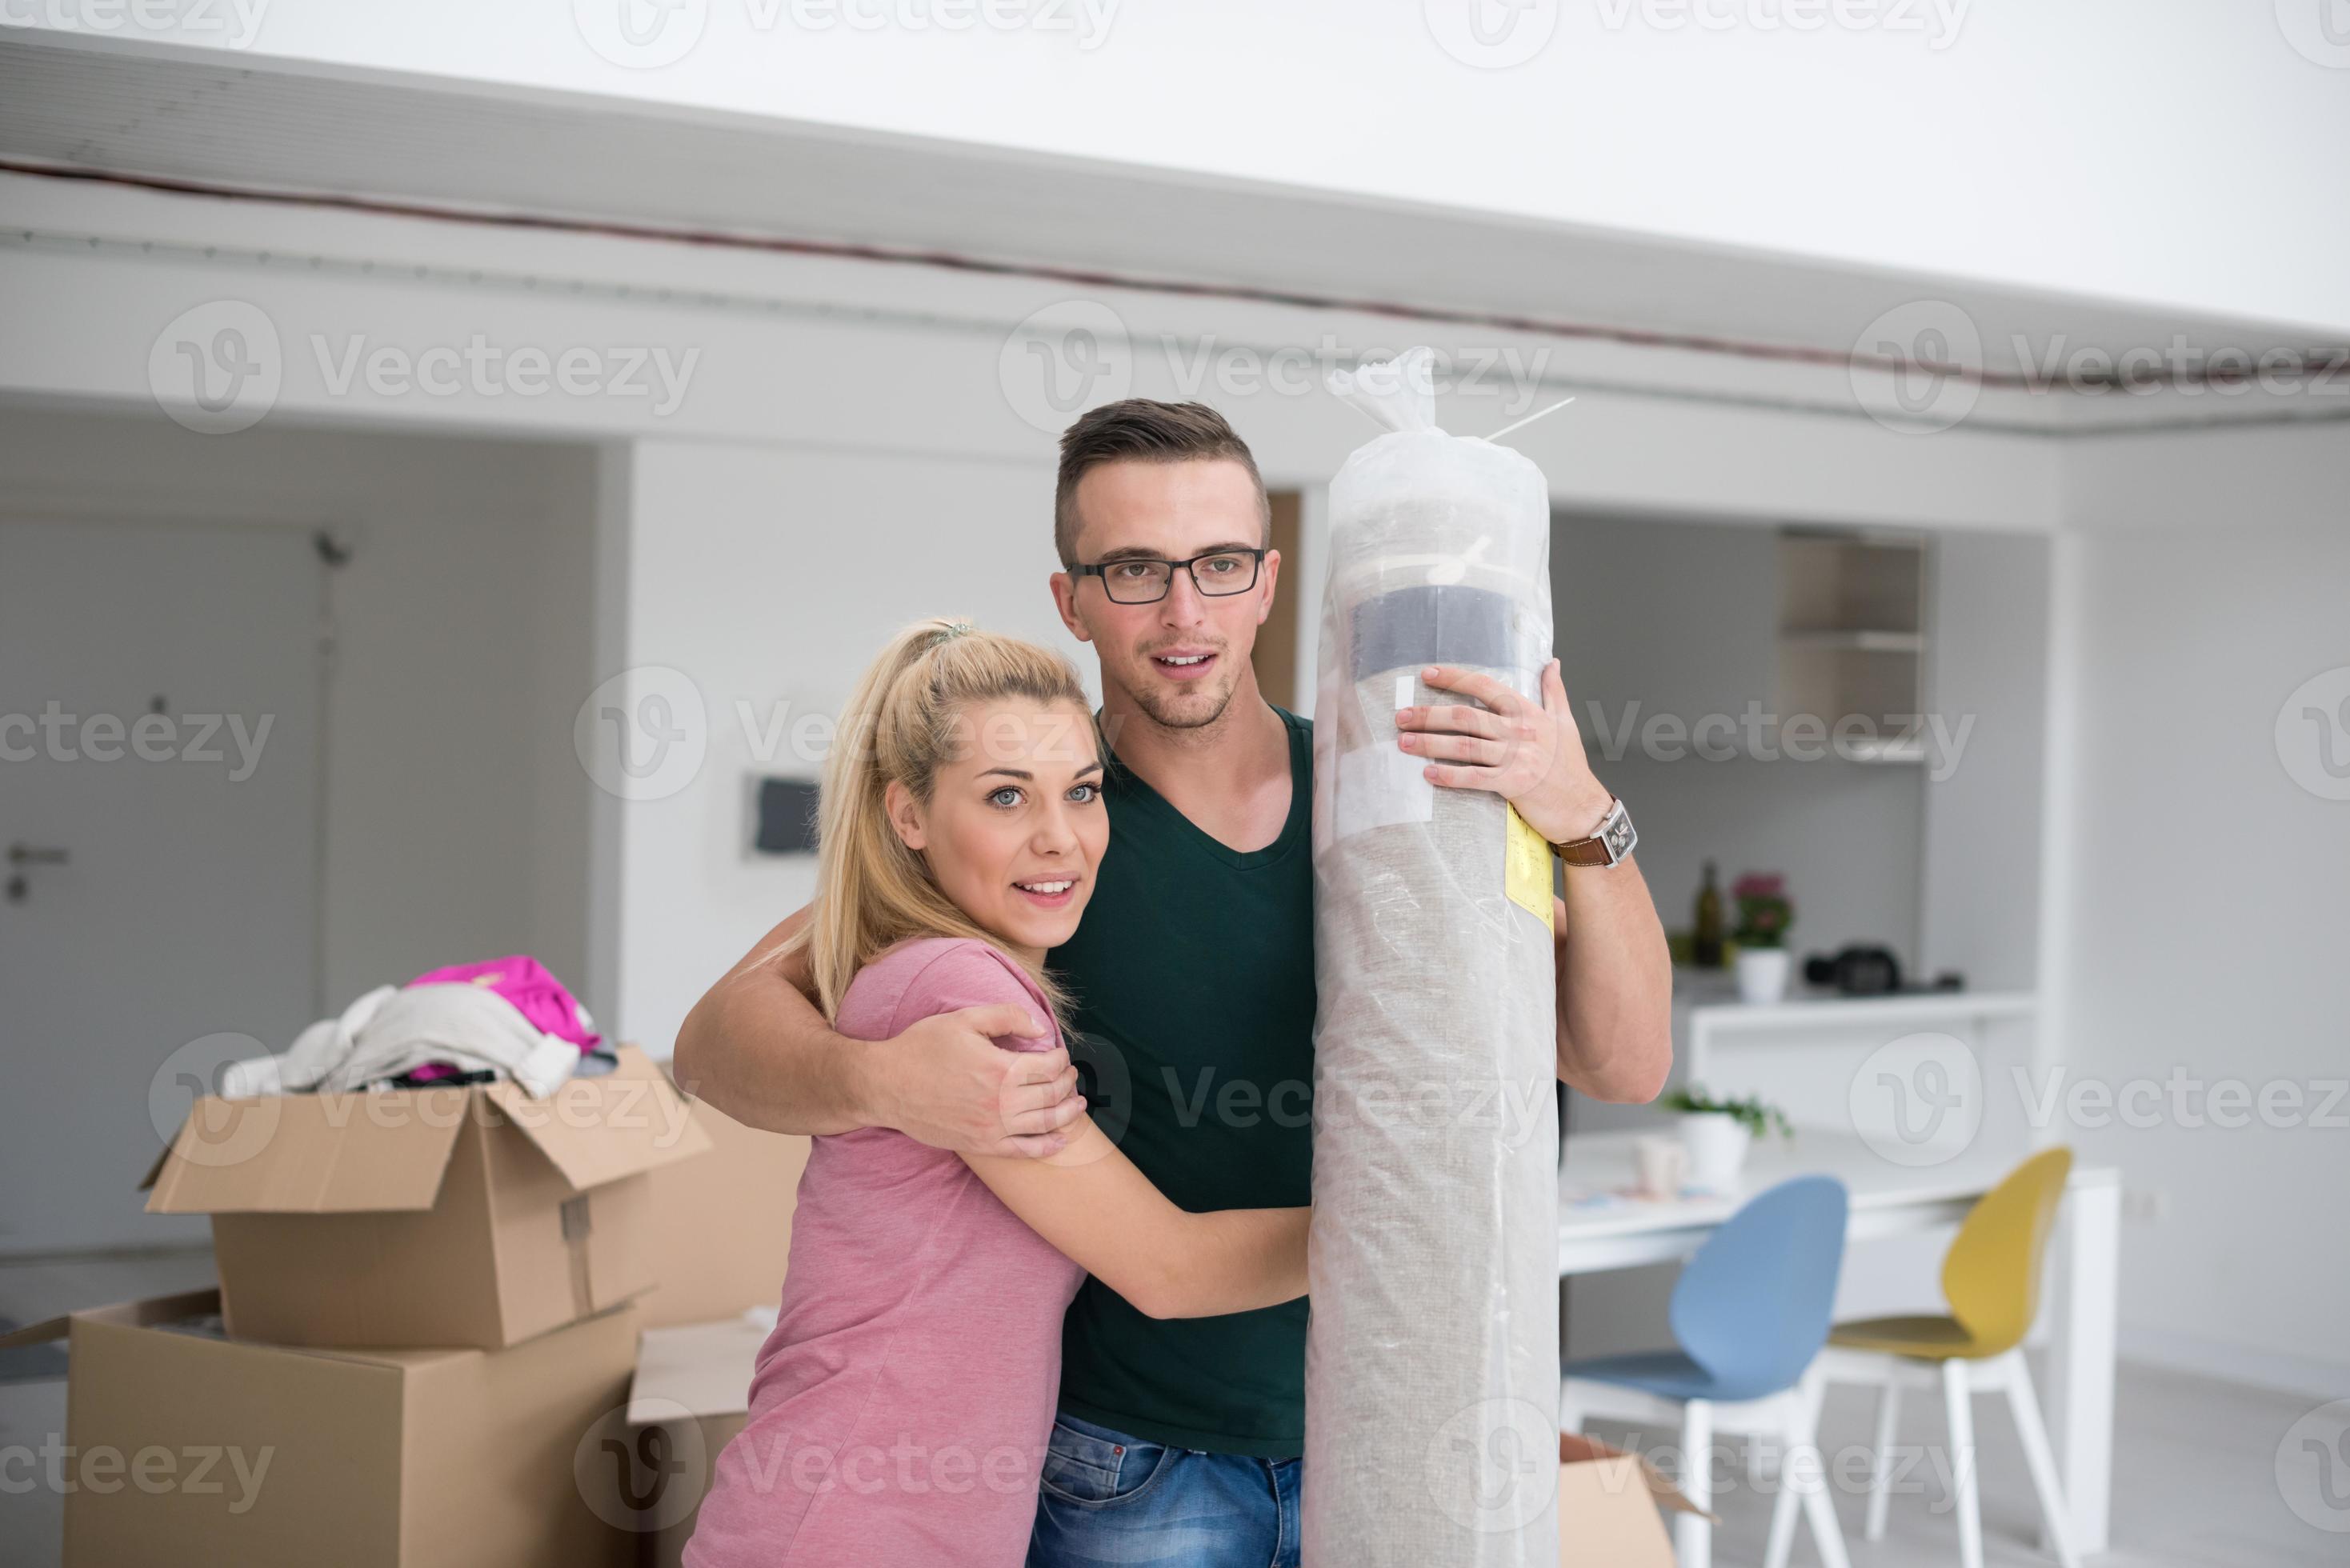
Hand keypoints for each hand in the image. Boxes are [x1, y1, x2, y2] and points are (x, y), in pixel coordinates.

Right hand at [863, 1004, 1083, 1158]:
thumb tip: (1040, 1029)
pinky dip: (1047, 1146)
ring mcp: (991, 1127)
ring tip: (1077, 1105)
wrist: (886, 1085)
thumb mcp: (963, 1019)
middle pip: (1051, 1094)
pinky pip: (1022, 1150)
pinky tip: (1060, 1139)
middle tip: (1071, 1076)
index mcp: (999, 1068)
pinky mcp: (980, 1145)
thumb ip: (1007, 1017)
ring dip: (1067, 1114)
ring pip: (1044, 1124)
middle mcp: (1000, 1102)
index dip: (1060, 1058)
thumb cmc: (922, 1047)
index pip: (1048, 1066)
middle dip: (1067, 1083)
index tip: (1059, 1054)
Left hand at [1396, 659, 1614, 845]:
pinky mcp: (1512, 784)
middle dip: (1429, 714)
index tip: (1427, 674)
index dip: (1454, 678)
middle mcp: (1519, 731)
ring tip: (1404, 742)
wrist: (1583, 806)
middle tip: (1402, 715)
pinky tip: (1428, 774)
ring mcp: (1515, 758)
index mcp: (1528, 712)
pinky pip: (1473, 778)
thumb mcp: (1565, 722)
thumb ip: (1554, 690)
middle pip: (1465, 716)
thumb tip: (1552, 662)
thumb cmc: (1571, 765)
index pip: (1485, 686)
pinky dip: (1449, 776)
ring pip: (1464, 745)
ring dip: (1430, 743)